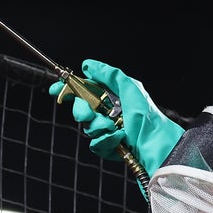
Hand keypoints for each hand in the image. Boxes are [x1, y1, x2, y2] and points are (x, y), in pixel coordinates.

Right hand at [49, 59, 184, 174]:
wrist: (156, 145)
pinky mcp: (109, 147)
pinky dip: (106, 141)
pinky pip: (95, 144)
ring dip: (98, 127)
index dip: (68, 89)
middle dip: (81, 111)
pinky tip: (118, 139)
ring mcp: (108, 131)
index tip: (56, 89)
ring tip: (114, 128)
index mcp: (112, 96)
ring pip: (87, 128)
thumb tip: (88, 65)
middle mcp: (108, 112)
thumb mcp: (130, 88)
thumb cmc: (147, 117)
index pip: (84, 90)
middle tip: (87, 113)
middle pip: (80, 109)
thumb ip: (109, 74)